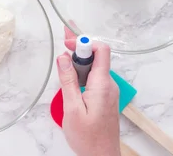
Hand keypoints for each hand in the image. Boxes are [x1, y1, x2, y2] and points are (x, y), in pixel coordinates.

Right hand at [57, 26, 120, 155]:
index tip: (67, 42)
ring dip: (79, 59)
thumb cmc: (88, 138)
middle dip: (80, 46)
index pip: (101, 50)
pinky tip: (70, 72)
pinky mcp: (104, 97)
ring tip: (65, 50)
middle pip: (97, 56)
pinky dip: (82, 71)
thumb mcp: (72, 109)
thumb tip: (64, 57)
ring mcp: (107, 91)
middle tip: (64, 35)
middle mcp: (108, 84)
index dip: (84, 42)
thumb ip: (68, 81)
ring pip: (94, 67)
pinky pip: (94, 77)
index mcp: (102, 84)